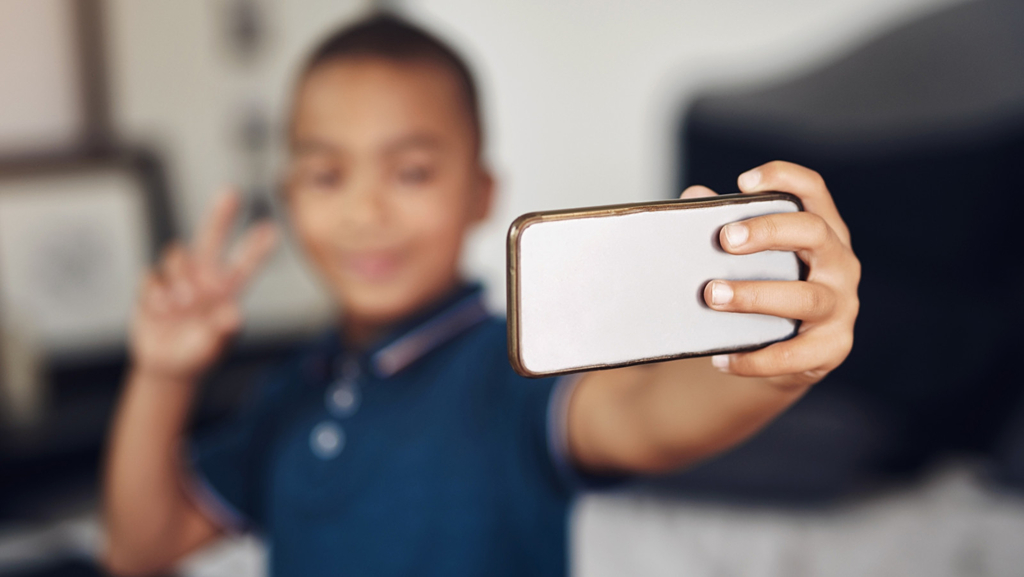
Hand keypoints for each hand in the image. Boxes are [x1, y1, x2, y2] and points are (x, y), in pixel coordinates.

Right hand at [130, 189, 277, 381]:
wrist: (167, 365)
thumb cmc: (198, 353)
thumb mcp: (214, 346)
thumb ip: (223, 331)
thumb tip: (234, 315)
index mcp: (225, 292)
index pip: (244, 265)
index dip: (257, 248)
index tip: (271, 229)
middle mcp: (203, 279)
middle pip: (211, 239)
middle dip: (221, 216)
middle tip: (231, 193)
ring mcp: (178, 280)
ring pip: (177, 254)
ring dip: (178, 276)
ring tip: (180, 304)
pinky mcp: (154, 286)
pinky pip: (152, 276)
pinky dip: (154, 292)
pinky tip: (159, 310)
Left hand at [682, 161, 859, 389]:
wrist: (783, 353)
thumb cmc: (764, 289)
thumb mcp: (748, 258)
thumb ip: (724, 228)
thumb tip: (693, 199)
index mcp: (821, 230)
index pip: (813, 191)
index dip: (784, 178)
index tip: (745, 182)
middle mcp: (839, 263)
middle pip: (813, 233)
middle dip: (768, 232)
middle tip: (724, 239)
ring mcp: (841, 306)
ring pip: (804, 297)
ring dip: (755, 295)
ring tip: (712, 296)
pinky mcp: (832, 347)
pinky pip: (794, 354)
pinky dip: (755, 358)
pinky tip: (722, 357)